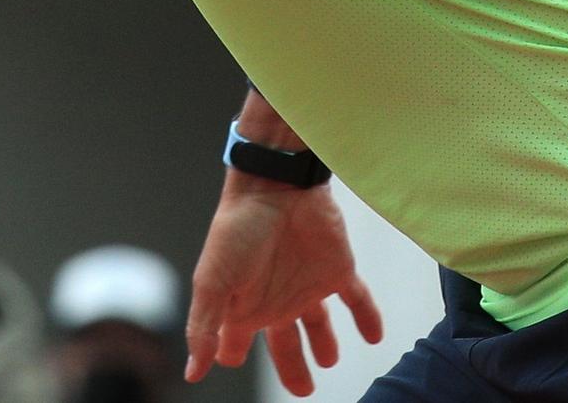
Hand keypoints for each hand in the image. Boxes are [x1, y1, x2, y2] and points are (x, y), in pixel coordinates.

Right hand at [185, 175, 384, 396]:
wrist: (277, 186)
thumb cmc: (238, 231)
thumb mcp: (213, 282)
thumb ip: (204, 328)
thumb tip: (192, 372)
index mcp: (245, 303)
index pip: (236, 339)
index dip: (232, 354)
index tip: (231, 362)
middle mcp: (275, 297)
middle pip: (285, 342)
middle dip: (292, 368)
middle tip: (303, 391)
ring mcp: (307, 284)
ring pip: (319, 324)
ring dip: (325, 344)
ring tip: (331, 361)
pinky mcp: (337, 271)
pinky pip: (358, 300)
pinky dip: (368, 318)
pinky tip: (375, 336)